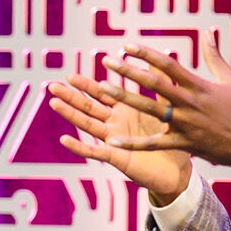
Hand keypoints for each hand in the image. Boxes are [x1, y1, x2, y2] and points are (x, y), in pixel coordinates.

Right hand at [48, 79, 192, 205]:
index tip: (70, 75)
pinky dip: (80, 146)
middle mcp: (115, 125)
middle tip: (52, 85)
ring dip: (70, 114)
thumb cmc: (172, 140)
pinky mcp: (117, 158)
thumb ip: (158, 84)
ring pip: (88, 125)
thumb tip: (158, 59)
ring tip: (53, 103)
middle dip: (71, 96)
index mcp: (124, 111)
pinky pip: (95, 152)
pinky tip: (65, 139)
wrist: (179, 171)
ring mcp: (114, 141)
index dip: (86, 85)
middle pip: (88, 107)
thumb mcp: (165, 107)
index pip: (101, 94)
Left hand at [88, 33, 230, 164]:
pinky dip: (133, 144)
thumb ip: (214, 56)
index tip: (127, 45)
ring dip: (125, 99)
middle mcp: (189, 103)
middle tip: (107, 61)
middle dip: (129, 71)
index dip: (146, 54)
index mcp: (199, 86)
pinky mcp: (184, 143)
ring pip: (150, 110)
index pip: (168, 66)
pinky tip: (111, 141)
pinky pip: (154, 144)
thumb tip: (208, 32)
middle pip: (154, 84)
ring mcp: (185, 124)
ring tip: (103, 90)